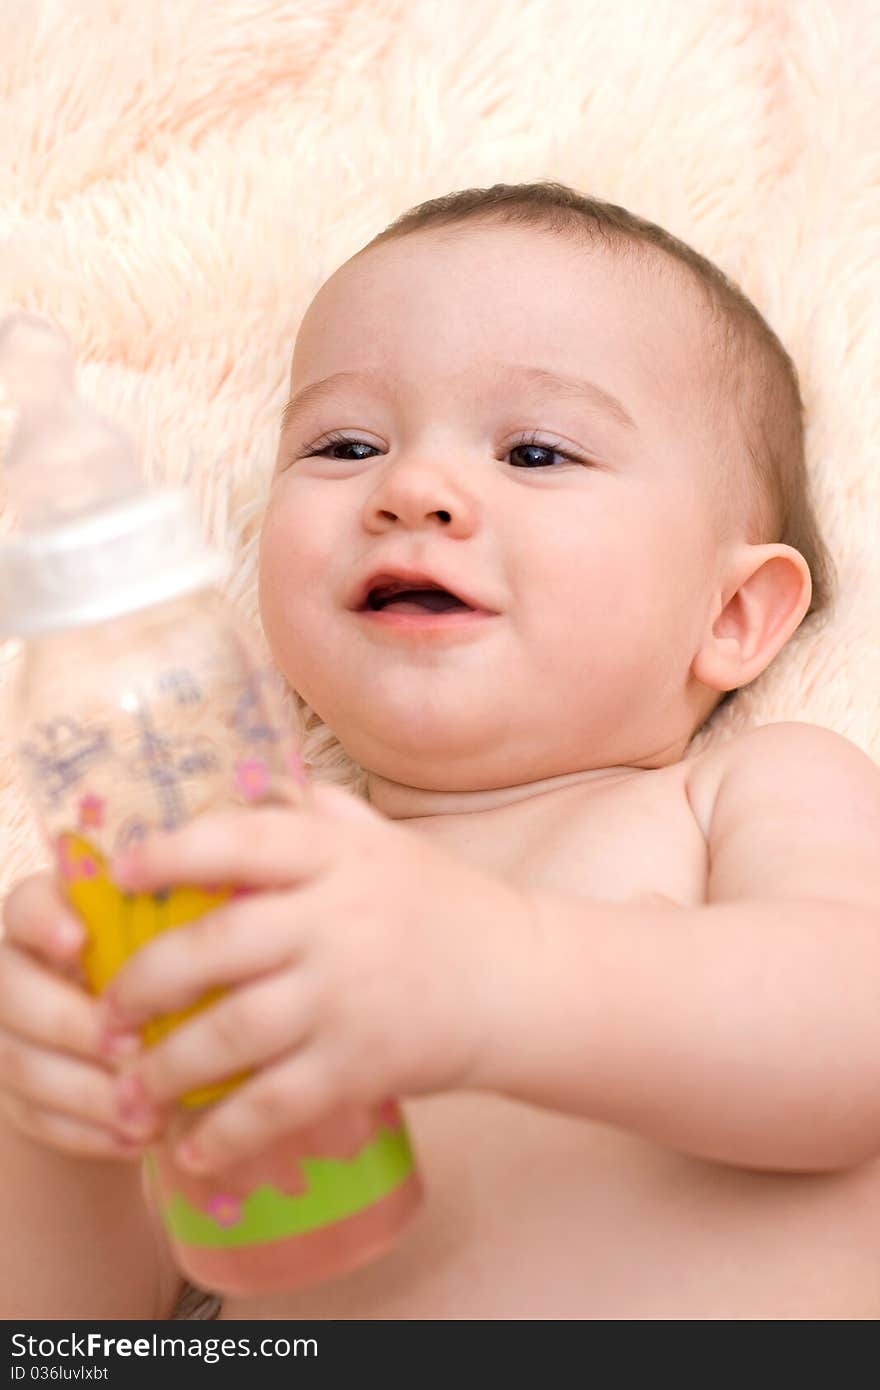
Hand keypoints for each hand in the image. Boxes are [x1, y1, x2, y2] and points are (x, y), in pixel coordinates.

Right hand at [0, 871, 157, 1160]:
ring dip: (87, 1092)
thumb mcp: (177, 946)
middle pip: (11, 989)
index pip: (27, 905)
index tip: (78, 942)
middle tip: (132, 1051)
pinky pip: (33, 1115)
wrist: (144, 1043)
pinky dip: (87, 1131)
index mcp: (54, 916)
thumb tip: (209, 938)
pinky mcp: (9, 1092)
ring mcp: (3, 1032)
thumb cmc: (175, 975)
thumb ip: (177, 934)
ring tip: (149, 1112)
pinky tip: (135, 1137)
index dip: (44, 922)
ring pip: (18, 1061)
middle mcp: (14, 968)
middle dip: (72, 1025)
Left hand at [101, 783, 535, 1172]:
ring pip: (230, 1032)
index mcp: (339, 857)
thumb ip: (323, 813)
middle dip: (143, 982)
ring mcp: (348, 995)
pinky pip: (275, 1102)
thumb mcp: (389, 844)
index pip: (240, 840)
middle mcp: (338, 919)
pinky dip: (225, 1132)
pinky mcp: (363, 1063)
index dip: (170, 853)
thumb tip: (257, 789)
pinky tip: (194, 1150)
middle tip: (108, 1009)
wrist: (522, 981)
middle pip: (214, 946)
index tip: (122, 874)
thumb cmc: (446, 907)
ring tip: (133, 1084)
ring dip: (167, 1066)